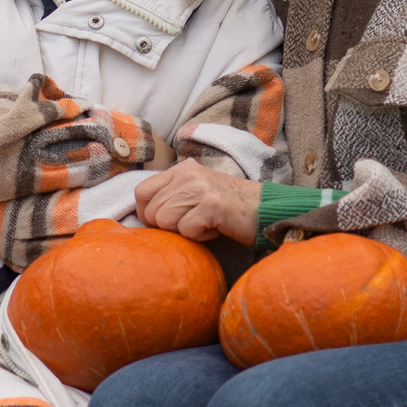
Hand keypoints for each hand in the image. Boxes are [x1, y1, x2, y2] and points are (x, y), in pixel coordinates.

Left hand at [136, 163, 260, 244]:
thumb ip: (171, 196)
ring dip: (185, 231)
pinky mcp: (211, 204)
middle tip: (194, 222)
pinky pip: (186, 231)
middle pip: (151, 212)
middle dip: (169, 226)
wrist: (265, 209)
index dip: (147, 214)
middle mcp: (188, 174)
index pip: (141, 192)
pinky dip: (201, 236)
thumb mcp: (196, 192)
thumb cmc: (228, 207)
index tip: (165, 223)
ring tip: (206, 223)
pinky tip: (216, 227)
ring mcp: (200, 188)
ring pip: (165, 222)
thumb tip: (143, 217)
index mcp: (181, 169)